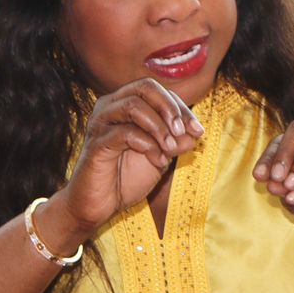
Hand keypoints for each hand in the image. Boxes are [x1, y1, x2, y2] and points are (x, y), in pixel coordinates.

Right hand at [64, 79, 202, 230]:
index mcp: (124, 104)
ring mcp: (100, 124)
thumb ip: (176, 142)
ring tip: (170, 149)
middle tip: (183, 132)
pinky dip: (147, 144)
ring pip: (134, 106)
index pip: (157, 90)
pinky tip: (157, 159)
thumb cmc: (127, 176)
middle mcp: (109, 107)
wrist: (100, 205)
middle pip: (144, 87)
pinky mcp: (95, 144)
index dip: (181, 108)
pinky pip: (124, 133)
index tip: (198, 131)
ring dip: (159, 127)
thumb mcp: (161, 156)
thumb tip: (194, 133)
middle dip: (170, 108)